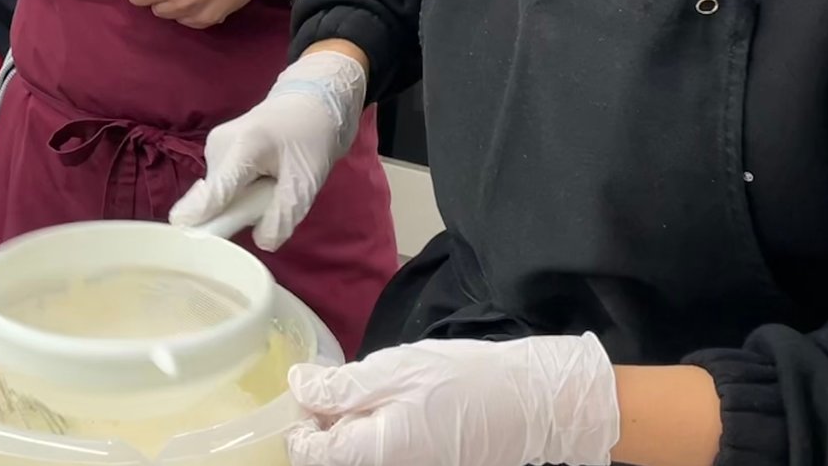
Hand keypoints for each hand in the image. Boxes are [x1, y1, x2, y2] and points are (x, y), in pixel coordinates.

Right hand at [169, 49, 365, 249]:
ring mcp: (213, 146)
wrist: (310, 101)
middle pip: (214, 198)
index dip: (199, 218)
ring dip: (241, 201)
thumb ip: (284, 214)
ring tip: (271, 183)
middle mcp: (218, 145)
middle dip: (238, 211)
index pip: (214, 192)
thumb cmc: (312, 136)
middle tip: (270, 199)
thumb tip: (261, 243)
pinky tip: (261, 176)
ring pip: (218, 195)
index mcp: (243, 147)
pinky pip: (222, 186)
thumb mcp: (307, 181)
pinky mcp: (215, 151)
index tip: (184, 239)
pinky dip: (240, 191)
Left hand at [287, 335, 619, 465]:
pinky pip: (383, 455)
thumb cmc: (464, 381)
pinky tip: (394, 408)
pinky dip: (377, 434)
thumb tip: (297, 387)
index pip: (307, 453)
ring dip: (351, 427)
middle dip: (327, 423)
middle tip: (344, 385)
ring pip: (357, 455)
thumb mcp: (393, 371)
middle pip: (331, 457)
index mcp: (373, 454)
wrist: (530, 403)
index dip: (300, 419)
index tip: (314, 390)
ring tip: (372, 393)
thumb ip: (340, 386)